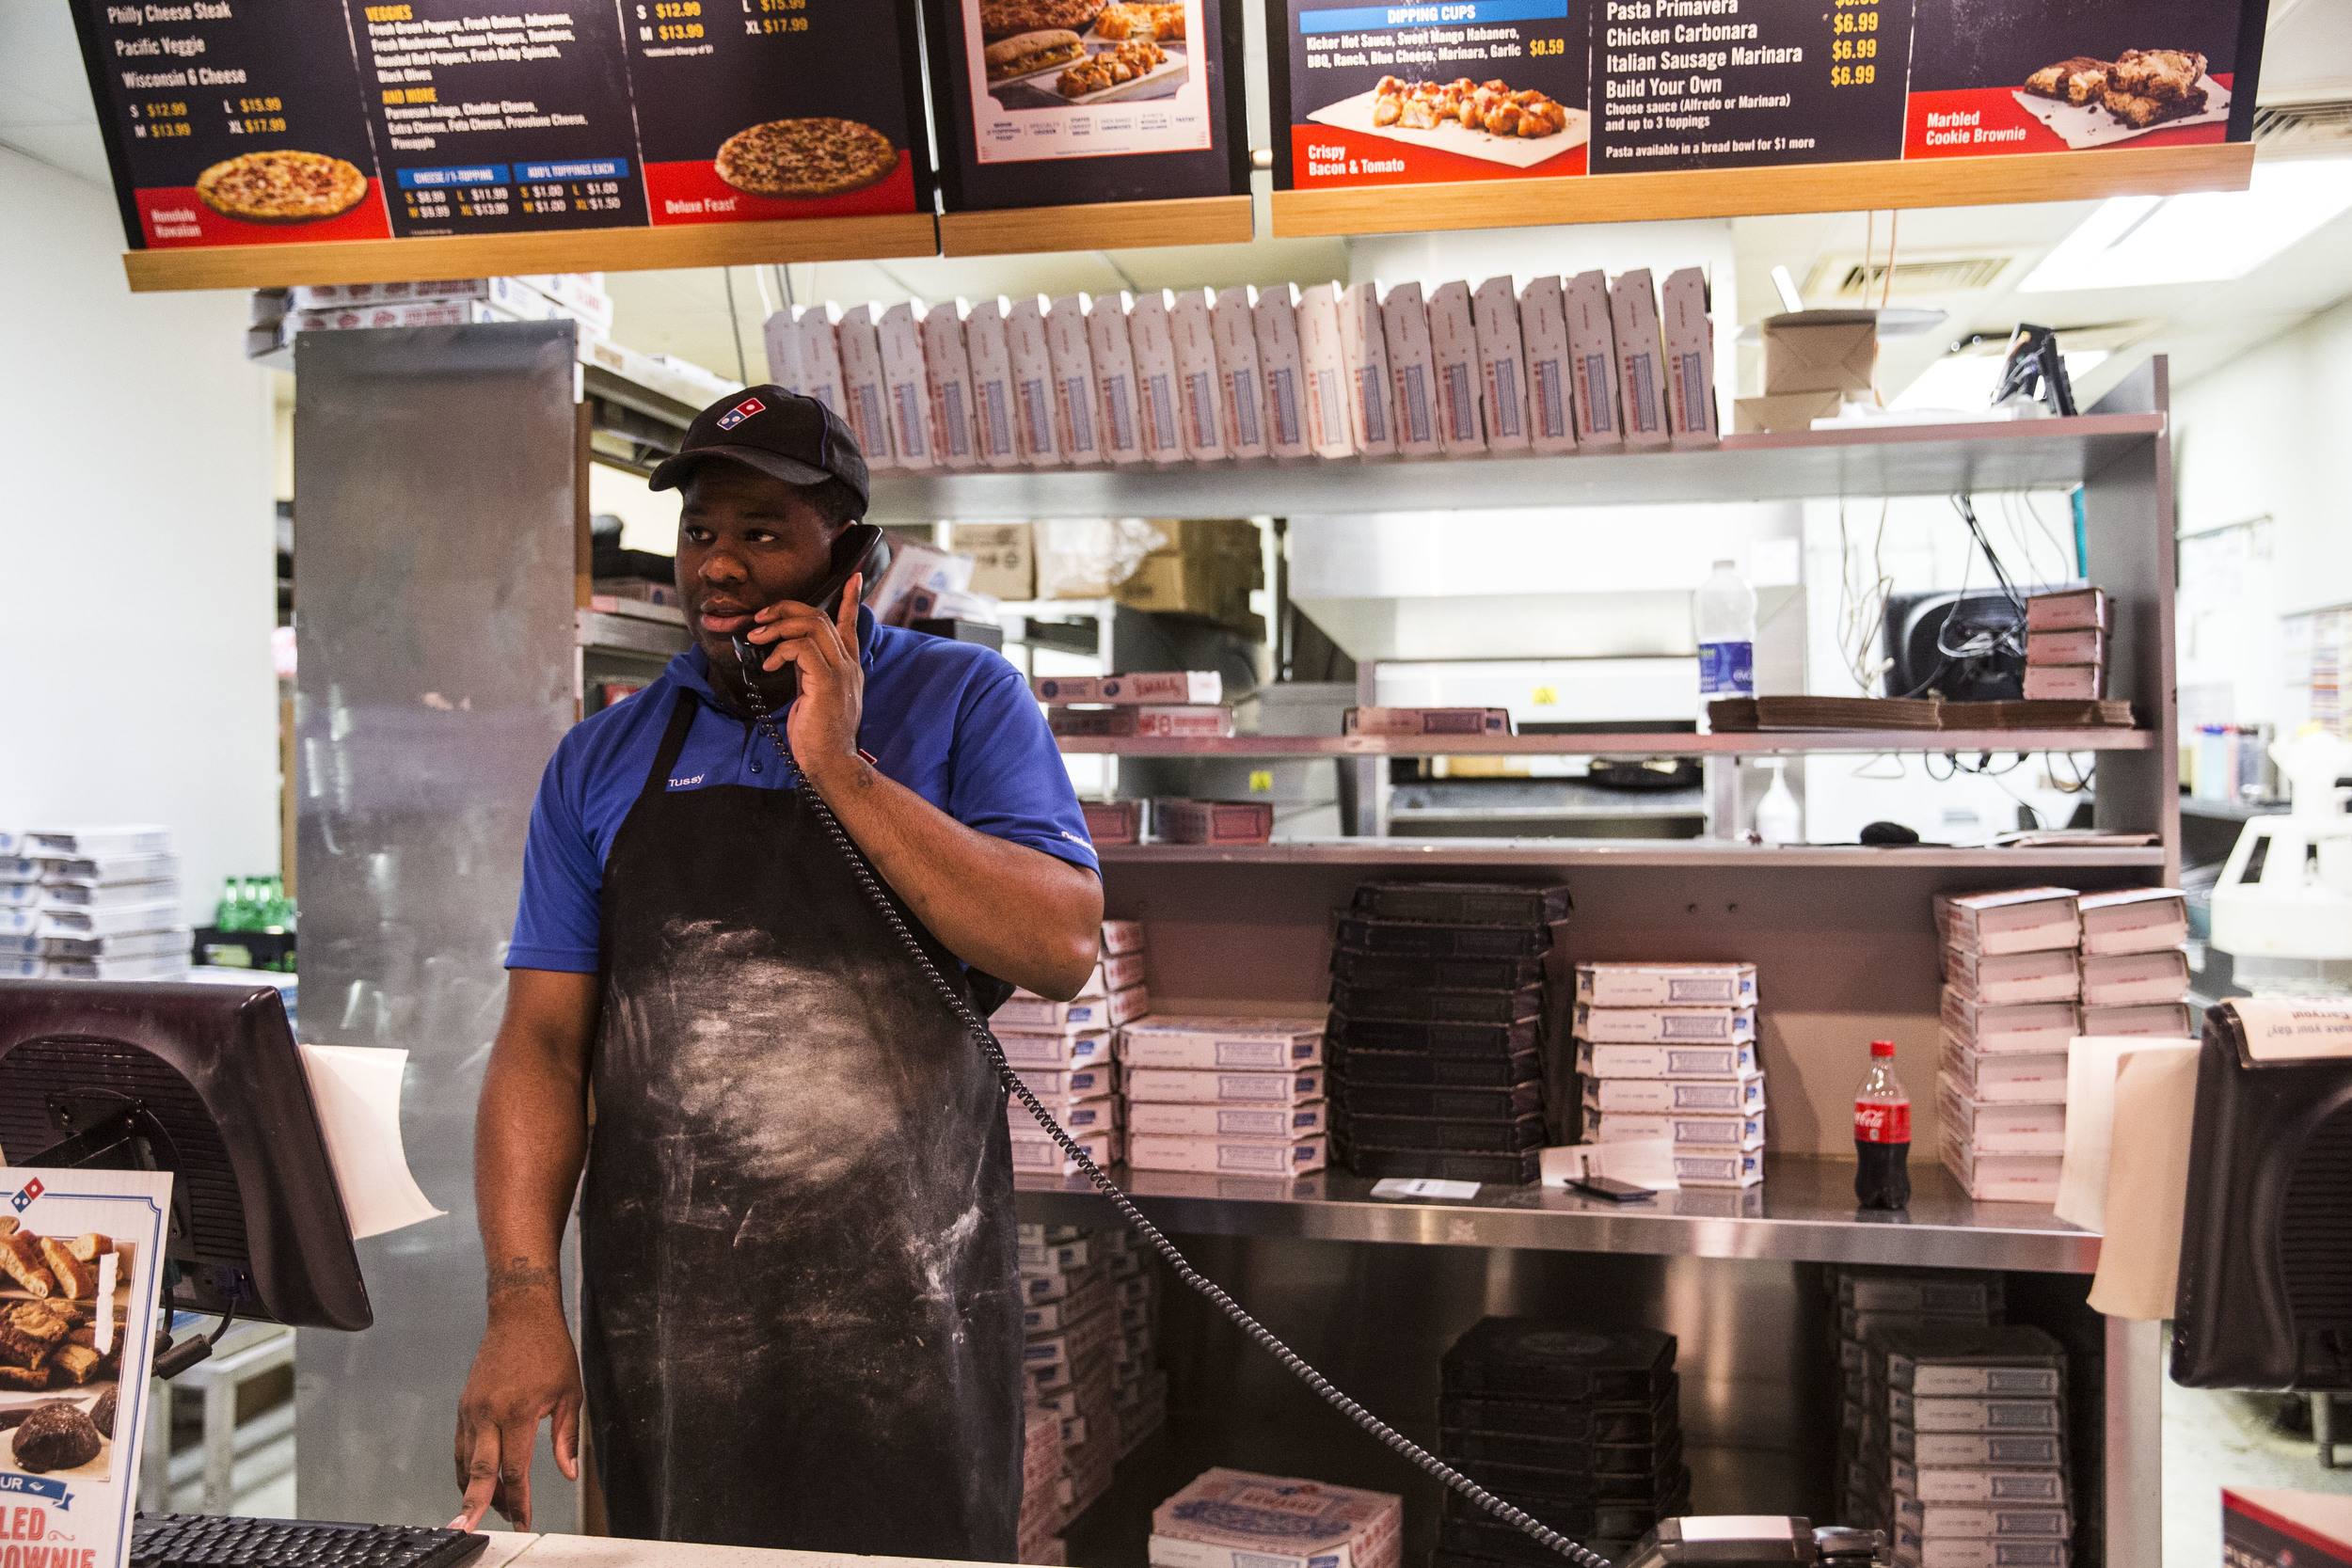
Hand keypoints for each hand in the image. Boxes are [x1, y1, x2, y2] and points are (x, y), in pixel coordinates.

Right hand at [450, 1298, 582, 1530]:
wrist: (520, 1314)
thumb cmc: (549, 1349)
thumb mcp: (570, 1393)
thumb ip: (565, 1438)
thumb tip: (569, 1473)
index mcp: (517, 1412)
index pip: (514, 1469)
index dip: (519, 1500)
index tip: (523, 1521)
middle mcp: (488, 1414)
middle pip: (481, 1472)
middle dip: (478, 1506)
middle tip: (471, 1531)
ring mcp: (471, 1410)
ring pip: (466, 1462)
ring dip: (475, 1490)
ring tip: (486, 1511)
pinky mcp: (464, 1406)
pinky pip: (461, 1446)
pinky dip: (466, 1468)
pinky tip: (475, 1482)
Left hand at [744, 574, 863, 778]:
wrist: (832, 763)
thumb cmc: (820, 736)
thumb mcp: (814, 696)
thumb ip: (809, 672)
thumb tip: (788, 654)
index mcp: (848, 666)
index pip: (851, 624)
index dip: (850, 598)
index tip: (852, 578)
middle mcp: (848, 664)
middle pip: (821, 617)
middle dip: (787, 609)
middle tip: (762, 618)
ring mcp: (841, 672)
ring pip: (812, 626)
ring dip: (778, 627)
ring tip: (758, 638)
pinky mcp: (827, 682)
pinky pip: (802, 648)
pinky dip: (780, 650)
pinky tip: (769, 664)